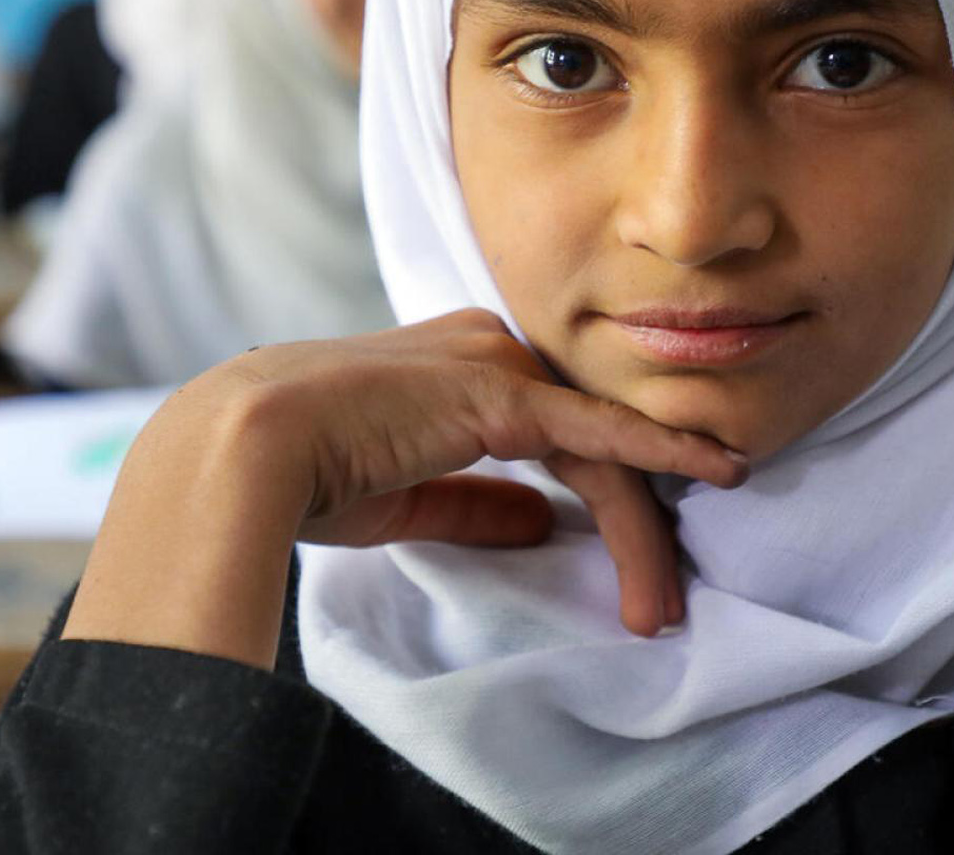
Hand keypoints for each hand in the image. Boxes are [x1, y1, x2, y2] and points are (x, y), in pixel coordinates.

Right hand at [61, 310, 747, 666]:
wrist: (241, 453)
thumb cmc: (300, 476)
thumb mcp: (402, 497)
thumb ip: (475, 504)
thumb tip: (541, 526)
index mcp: (457, 366)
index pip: (556, 433)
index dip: (601, 498)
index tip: (635, 565)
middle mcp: (488, 350)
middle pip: (590, 441)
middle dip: (634, 524)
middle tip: (660, 603)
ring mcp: (498, 365)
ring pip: (601, 447)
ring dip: (642, 530)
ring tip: (664, 602)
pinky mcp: (504, 394)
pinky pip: (601, 433)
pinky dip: (662, 455)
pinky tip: (712, 473)